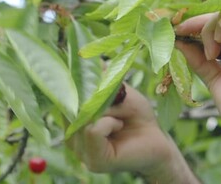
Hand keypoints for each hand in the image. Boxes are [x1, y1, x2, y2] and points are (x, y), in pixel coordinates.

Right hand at [68, 84, 197, 182]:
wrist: (158, 139)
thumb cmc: (137, 116)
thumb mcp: (118, 92)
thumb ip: (99, 79)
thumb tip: (86, 58)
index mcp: (73, 121)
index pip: (62, 100)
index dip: (73, 87)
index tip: (88, 78)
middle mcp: (72, 138)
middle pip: (71, 109)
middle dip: (94, 100)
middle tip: (115, 104)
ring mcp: (81, 152)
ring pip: (81, 119)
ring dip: (106, 112)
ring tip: (119, 119)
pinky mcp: (94, 161)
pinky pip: (92, 130)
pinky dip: (109, 122)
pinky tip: (118, 126)